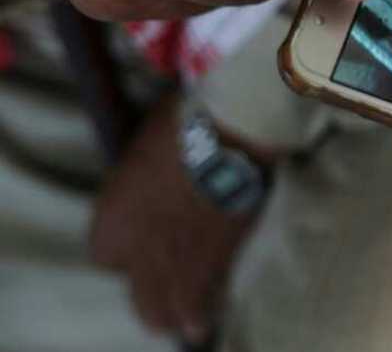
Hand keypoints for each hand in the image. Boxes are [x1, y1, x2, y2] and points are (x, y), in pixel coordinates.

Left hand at [90, 101, 262, 343]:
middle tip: (162, 306)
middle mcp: (136, 254)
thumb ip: (140, 178)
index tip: (141, 239)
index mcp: (110, 222)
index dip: (125, 250)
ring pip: (169, 312)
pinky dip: (210, 305)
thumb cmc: (177, 128)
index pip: (105, 256)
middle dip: (151, 304)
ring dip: (179, 317)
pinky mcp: (216, 262)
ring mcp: (177, 264)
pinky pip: (207, 299)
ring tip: (190, 324)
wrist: (224, 137)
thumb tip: (152, 175)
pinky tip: (215, 309)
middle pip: (140, 301)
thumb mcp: (140, 150)